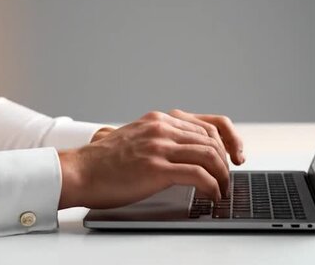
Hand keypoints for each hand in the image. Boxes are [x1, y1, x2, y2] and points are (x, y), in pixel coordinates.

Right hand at [58, 110, 242, 208]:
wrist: (79, 171)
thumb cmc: (104, 162)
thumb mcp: (136, 138)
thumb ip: (160, 139)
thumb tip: (188, 154)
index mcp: (159, 120)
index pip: (209, 124)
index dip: (229, 141)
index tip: (235, 156)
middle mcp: (161, 127)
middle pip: (213, 140)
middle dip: (227, 162)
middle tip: (227, 180)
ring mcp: (159, 146)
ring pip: (210, 156)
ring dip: (222, 177)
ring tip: (221, 190)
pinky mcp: (156, 167)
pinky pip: (198, 175)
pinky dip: (212, 187)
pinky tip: (211, 195)